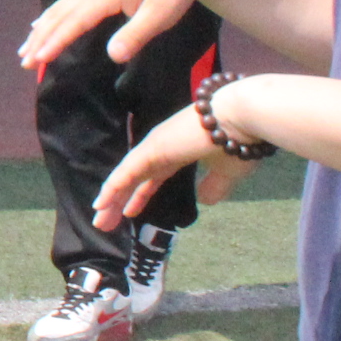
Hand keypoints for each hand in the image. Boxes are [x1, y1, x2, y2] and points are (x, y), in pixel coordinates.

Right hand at [18, 0, 228, 73]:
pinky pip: (68, 1)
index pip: (75, 20)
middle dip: (40, 38)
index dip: (55, 41)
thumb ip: (136, 34)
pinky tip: (43, 24)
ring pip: (61, 6)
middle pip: (60, 13)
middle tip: (24, 62)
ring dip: (42, 28)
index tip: (38, 59)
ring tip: (26, 48)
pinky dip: (52, 16)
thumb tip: (112, 57)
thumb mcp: (161, 15)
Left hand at [92, 105, 256, 232]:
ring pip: (126, 176)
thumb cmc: (238, 142)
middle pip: (134, 178)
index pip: (152, 177)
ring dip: (111, 198)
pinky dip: (113, 186)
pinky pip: (128, 171)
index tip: (129, 212)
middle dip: (119, 201)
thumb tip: (205, 201)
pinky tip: (102, 203)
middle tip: (105, 223)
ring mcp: (155, 146)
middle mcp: (161, 148)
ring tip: (99, 219)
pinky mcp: (153, 148)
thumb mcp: (227, 172)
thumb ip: (214, 186)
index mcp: (177, 152)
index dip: (139, 195)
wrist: (242, 117)